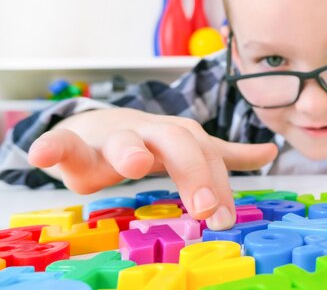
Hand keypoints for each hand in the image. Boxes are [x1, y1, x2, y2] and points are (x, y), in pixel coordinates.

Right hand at [27, 108, 277, 229]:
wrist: (95, 125)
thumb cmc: (146, 142)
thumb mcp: (185, 147)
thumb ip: (222, 156)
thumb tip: (268, 154)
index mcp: (178, 136)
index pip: (207, 155)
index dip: (219, 184)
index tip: (225, 219)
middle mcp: (150, 134)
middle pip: (176, 143)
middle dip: (193, 172)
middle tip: (206, 209)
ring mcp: (112, 138)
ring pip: (123, 140)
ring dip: (130, 150)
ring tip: (135, 164)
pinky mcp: (75, 146)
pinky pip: (62, 143)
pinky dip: (52, 147)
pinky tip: (40, 155)